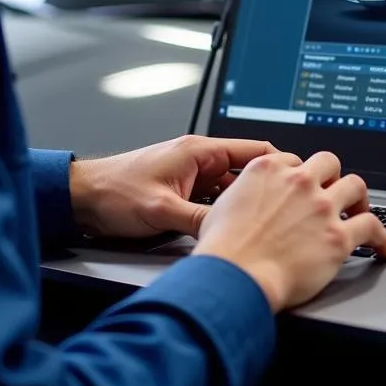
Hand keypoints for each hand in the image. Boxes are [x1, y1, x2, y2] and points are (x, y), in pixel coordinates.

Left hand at [68, 135, 280, 238]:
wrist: (83, 199)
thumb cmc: (114, 192)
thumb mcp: (162, 209)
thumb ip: (199, 220)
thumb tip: (229, 233)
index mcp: (198, 151)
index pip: (253, 151)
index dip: (281, 165)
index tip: (302, 180)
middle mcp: (198, 161)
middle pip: (246, 173)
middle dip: (268, 190)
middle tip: (292, 208)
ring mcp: (191, 178)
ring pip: (231, 190)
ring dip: (245, 204)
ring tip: (270, 222)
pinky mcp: (182, 194)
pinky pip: (214, 201)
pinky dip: (226, 213)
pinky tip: (236, 228)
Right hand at [192, 151, 385, 312]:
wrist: (235, 274)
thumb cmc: (223, 248)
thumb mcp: (223, 204)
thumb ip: (245, 193)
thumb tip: (250, 202)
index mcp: (268, 169)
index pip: (296, 161)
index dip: (302, 175)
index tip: (304, 187)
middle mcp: (298, 182)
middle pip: (329, 162)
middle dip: (333, 176)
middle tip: (334, 192)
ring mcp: (321, 207)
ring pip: (355, 186)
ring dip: (359, 198)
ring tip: (360, 210)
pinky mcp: (338, 237)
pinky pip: (372, 226)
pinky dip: (382, 236)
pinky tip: (383, 247)